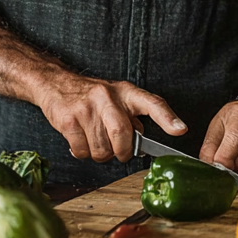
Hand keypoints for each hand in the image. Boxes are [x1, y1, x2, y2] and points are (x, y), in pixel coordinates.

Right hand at [39, 76, 185, 162]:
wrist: (57, 84)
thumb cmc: (93, 95)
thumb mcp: (118, 97)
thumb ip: (133, 116)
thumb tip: (142, 139)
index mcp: (127, 92)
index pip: (152, 103)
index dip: (167, 118)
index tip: (180, 130)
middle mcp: (108, 97)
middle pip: (123, 135)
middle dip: (122, 151)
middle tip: (119, 151)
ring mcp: (87, 108)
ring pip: (101, 149)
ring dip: (100, 153)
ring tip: (97, 140)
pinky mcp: (69, 120)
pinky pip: (82, 151)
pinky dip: (83, 152)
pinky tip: (82, 140)